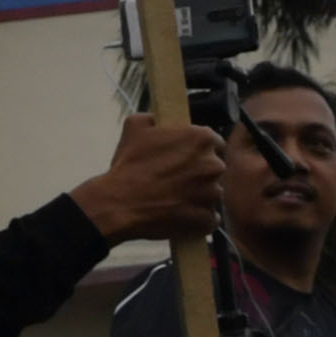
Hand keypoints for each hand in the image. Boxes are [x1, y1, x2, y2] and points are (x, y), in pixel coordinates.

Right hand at [75, 112, 226, 242]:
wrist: (121, 202)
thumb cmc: (129, 165)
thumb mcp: (134, 127)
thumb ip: (152, 118)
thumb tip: (156, 119)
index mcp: (201, 139)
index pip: (214, 142)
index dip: (199, 149)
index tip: (187, 156)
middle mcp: (213, 165)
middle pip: (214, 167)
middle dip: (199, 172)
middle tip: (176, 178)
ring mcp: (212, 194)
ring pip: (211, 193)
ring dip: (197, 195)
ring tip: (173, 198)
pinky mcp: (207, 218)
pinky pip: (207, 217)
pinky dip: (196, 217)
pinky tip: (177, 214)